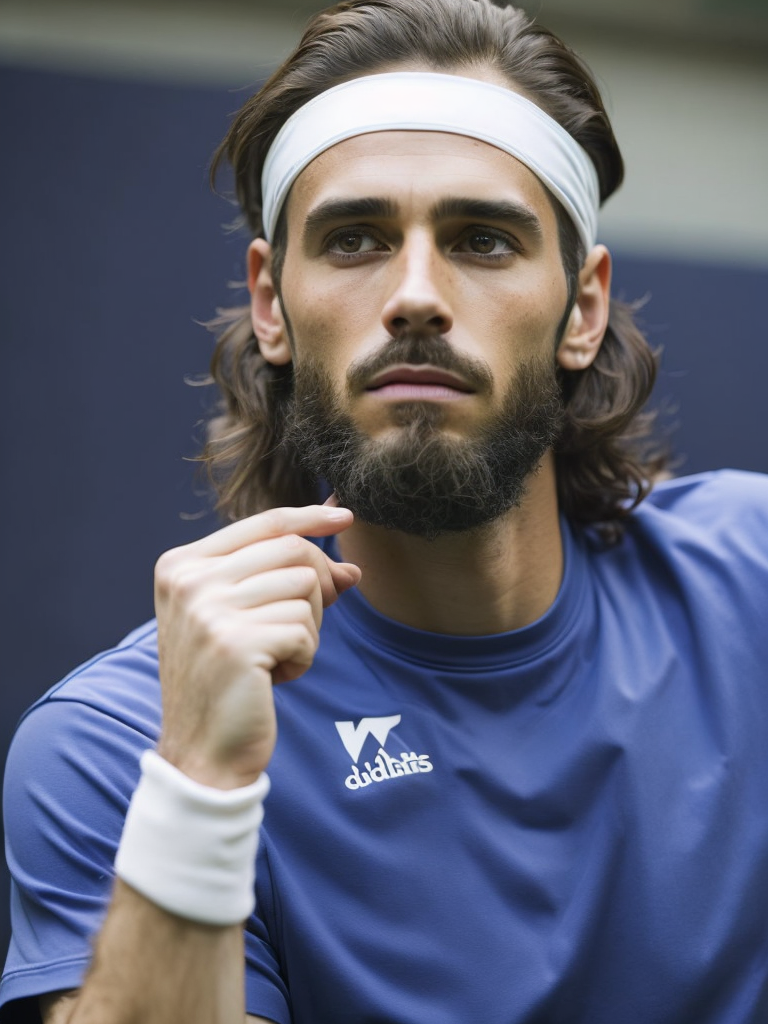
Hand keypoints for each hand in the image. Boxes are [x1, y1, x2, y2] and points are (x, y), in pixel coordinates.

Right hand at [153, 504, 359, 788]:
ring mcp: (209, 609)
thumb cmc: (227, 682)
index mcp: (181, 565)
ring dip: (306, 630)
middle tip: (298, 630)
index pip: (263, 524)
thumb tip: (349, 568)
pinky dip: (303, 657)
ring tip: (273, 659)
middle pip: (294, 551)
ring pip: (305, 589)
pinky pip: (305, 629)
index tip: (344, 515)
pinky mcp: (236, 642)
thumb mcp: (245, 620)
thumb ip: (284, 582)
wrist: (200, 753)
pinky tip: (272, 679)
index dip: (309, 517)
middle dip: (316, 588)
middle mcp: (190, 580)